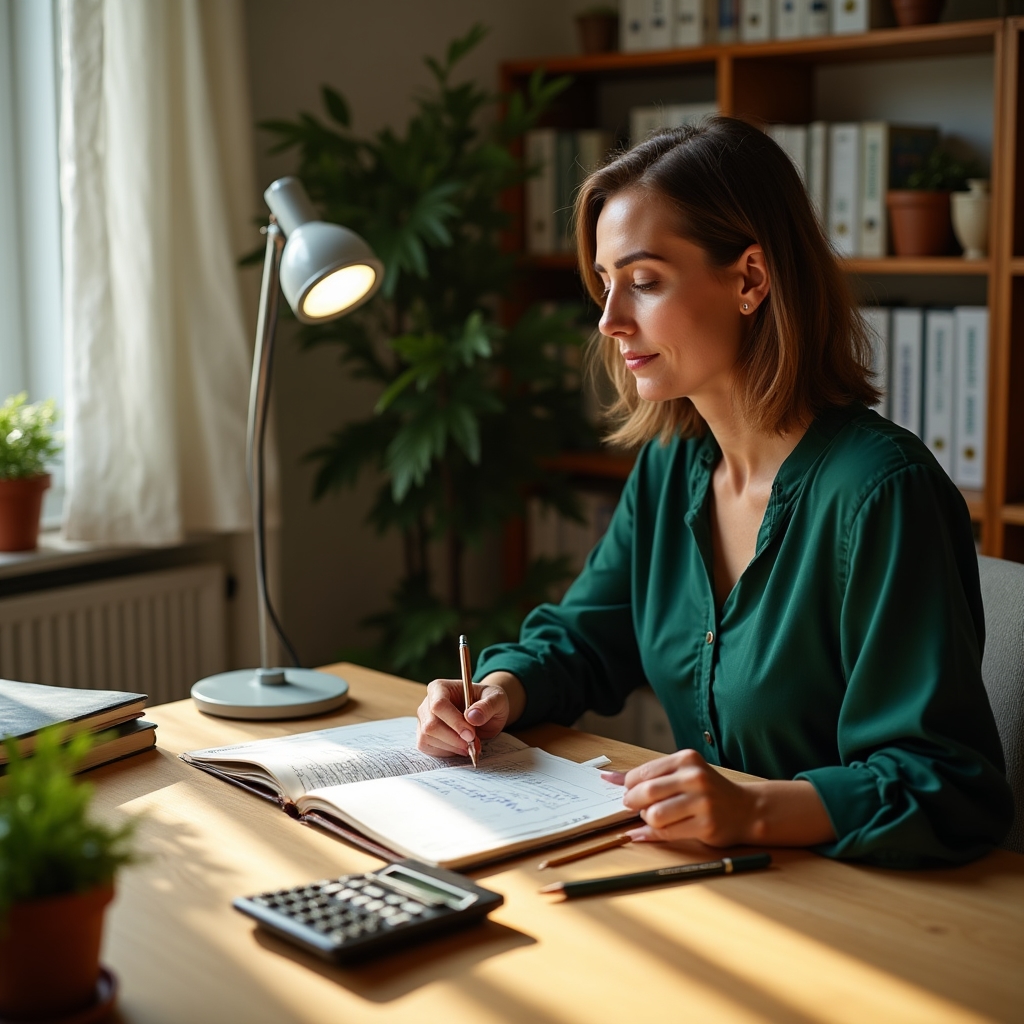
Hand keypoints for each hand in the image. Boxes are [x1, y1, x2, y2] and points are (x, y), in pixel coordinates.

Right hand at [415, 677, 510, 758]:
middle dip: (454, 739)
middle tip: (474, 743)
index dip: (454, 722)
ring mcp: (424, 720)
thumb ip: (487, 706)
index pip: (439, 705)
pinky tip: (460, 748)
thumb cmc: (489, 702)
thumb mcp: (497, 699)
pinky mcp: (424, 736)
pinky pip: (428, 748)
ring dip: (451, 747)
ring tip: (470, 745)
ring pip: (427, 738)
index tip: (471, 734)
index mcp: (441, 687)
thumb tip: (471, 716)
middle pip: (431, 725)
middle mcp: (427, 703)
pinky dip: (446, 752)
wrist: (484, 713)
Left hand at [603, 749, 835, 847]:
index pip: (643, 773)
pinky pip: (667, 833)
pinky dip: (650, 835)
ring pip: (654, 815)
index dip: (629, 787)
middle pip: (646, 793)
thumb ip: (647, 775)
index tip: (629, 793)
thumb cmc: (706, 791)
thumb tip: (607, 778)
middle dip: (632, 804)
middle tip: (633, 808)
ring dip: (646, 820)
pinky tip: (645, 833)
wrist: (744, 809)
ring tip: (653, 817)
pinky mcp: (706, 825)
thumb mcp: (681, 774)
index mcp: (686, 759)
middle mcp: (695, 777)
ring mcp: (702, 801)